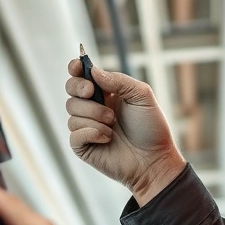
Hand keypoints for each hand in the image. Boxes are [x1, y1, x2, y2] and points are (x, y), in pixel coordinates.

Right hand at [65, 61, 184, 204]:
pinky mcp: (83, 146)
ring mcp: (86, 127)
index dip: (76, 68)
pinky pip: (74, 134)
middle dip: (79, 88)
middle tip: (92, 92)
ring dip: (95, 115)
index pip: (82, 76)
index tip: (77, 65)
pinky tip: (107, 138)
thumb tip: (94, 72)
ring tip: (113, 124)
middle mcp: (93, 108)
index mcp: (105, 93)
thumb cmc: (151, 128)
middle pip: (71, 90)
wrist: (154, 159)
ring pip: (72, 111)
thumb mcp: (141, 96)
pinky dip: (91, 132)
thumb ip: (119, 81)